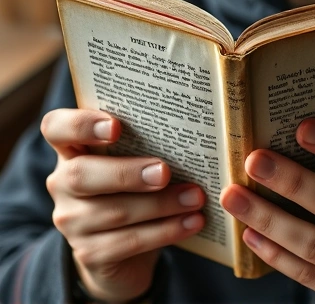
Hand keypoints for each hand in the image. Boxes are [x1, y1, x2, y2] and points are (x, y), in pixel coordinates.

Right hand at [42, 109, 205, 301]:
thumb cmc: (134, 189)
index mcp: (72, 149)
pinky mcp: (89, 253)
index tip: (115, 126)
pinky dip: (166, 231)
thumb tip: (192, 138)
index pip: (56, 128)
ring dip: (161, 204)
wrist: (123, 250)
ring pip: (114, 212)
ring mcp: (72, 222)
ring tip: (195, 198)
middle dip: (127, 173)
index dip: (80, 124)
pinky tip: (192, 222)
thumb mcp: (135, 162)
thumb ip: (148, 147)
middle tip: (164, 172)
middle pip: (81, 175)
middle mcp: (63, 184)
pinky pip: (129, 242)